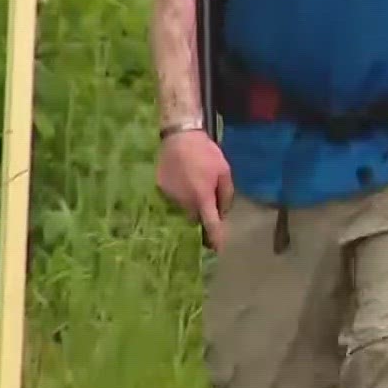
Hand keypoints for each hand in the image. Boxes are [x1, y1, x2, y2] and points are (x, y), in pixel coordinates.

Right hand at [156, 128, 233, 251]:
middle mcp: (185, 202)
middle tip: (206, 199)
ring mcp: (170, 197)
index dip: (215, 238)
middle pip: (195, 218)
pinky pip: (173, 198)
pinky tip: (182, 177)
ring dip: (190, 202)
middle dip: (201, 214)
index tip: (218, 250)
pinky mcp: (160, 190)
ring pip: (183, 208)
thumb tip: (223, 212)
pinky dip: (179, 192)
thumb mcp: (224, 171)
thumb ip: (226, 194)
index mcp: (203, 198)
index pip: (210, 224)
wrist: (179, 137)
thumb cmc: (205, 153)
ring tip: (193, 181)